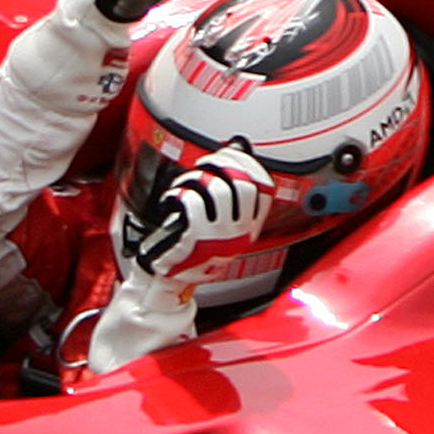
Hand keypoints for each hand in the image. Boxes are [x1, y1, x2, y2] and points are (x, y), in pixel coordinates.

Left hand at [123, 144, 275, 277]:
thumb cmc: (192, 251)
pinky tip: (172, 200)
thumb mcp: (219, 229)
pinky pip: (192, 202)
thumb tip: (232, 158)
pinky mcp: (196, 237)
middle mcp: (238, 233)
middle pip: (243, 184)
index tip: (232, 153)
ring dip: (198, 178)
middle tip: (206, 164)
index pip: (262, 189)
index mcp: (247, 229)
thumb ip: (228, 200)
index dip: (248, 164)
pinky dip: (178, 194)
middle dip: (223, 165)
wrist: (170, 280)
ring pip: (218, 189)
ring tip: (187, 184)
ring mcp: (218, 235)